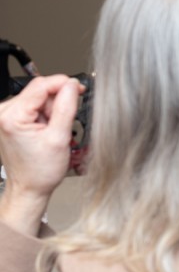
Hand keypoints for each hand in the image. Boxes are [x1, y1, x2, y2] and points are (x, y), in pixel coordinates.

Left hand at [0, 75, 80, 233]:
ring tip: (53, 131)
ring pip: (38, 98)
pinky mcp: (11, 119)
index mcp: (12, 116)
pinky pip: (34, 107)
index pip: (41, 85)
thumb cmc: (40, 170)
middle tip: (63, 123)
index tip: (79, 88)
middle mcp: (4, 112)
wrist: (29, 187)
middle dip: (57, 103)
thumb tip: (71, 85)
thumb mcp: (59, 138)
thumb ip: (66, 107)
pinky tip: (47, 130)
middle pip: (40, 91)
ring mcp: (6, 115)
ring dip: (51, 111)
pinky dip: (45, 116)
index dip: (63, 84)